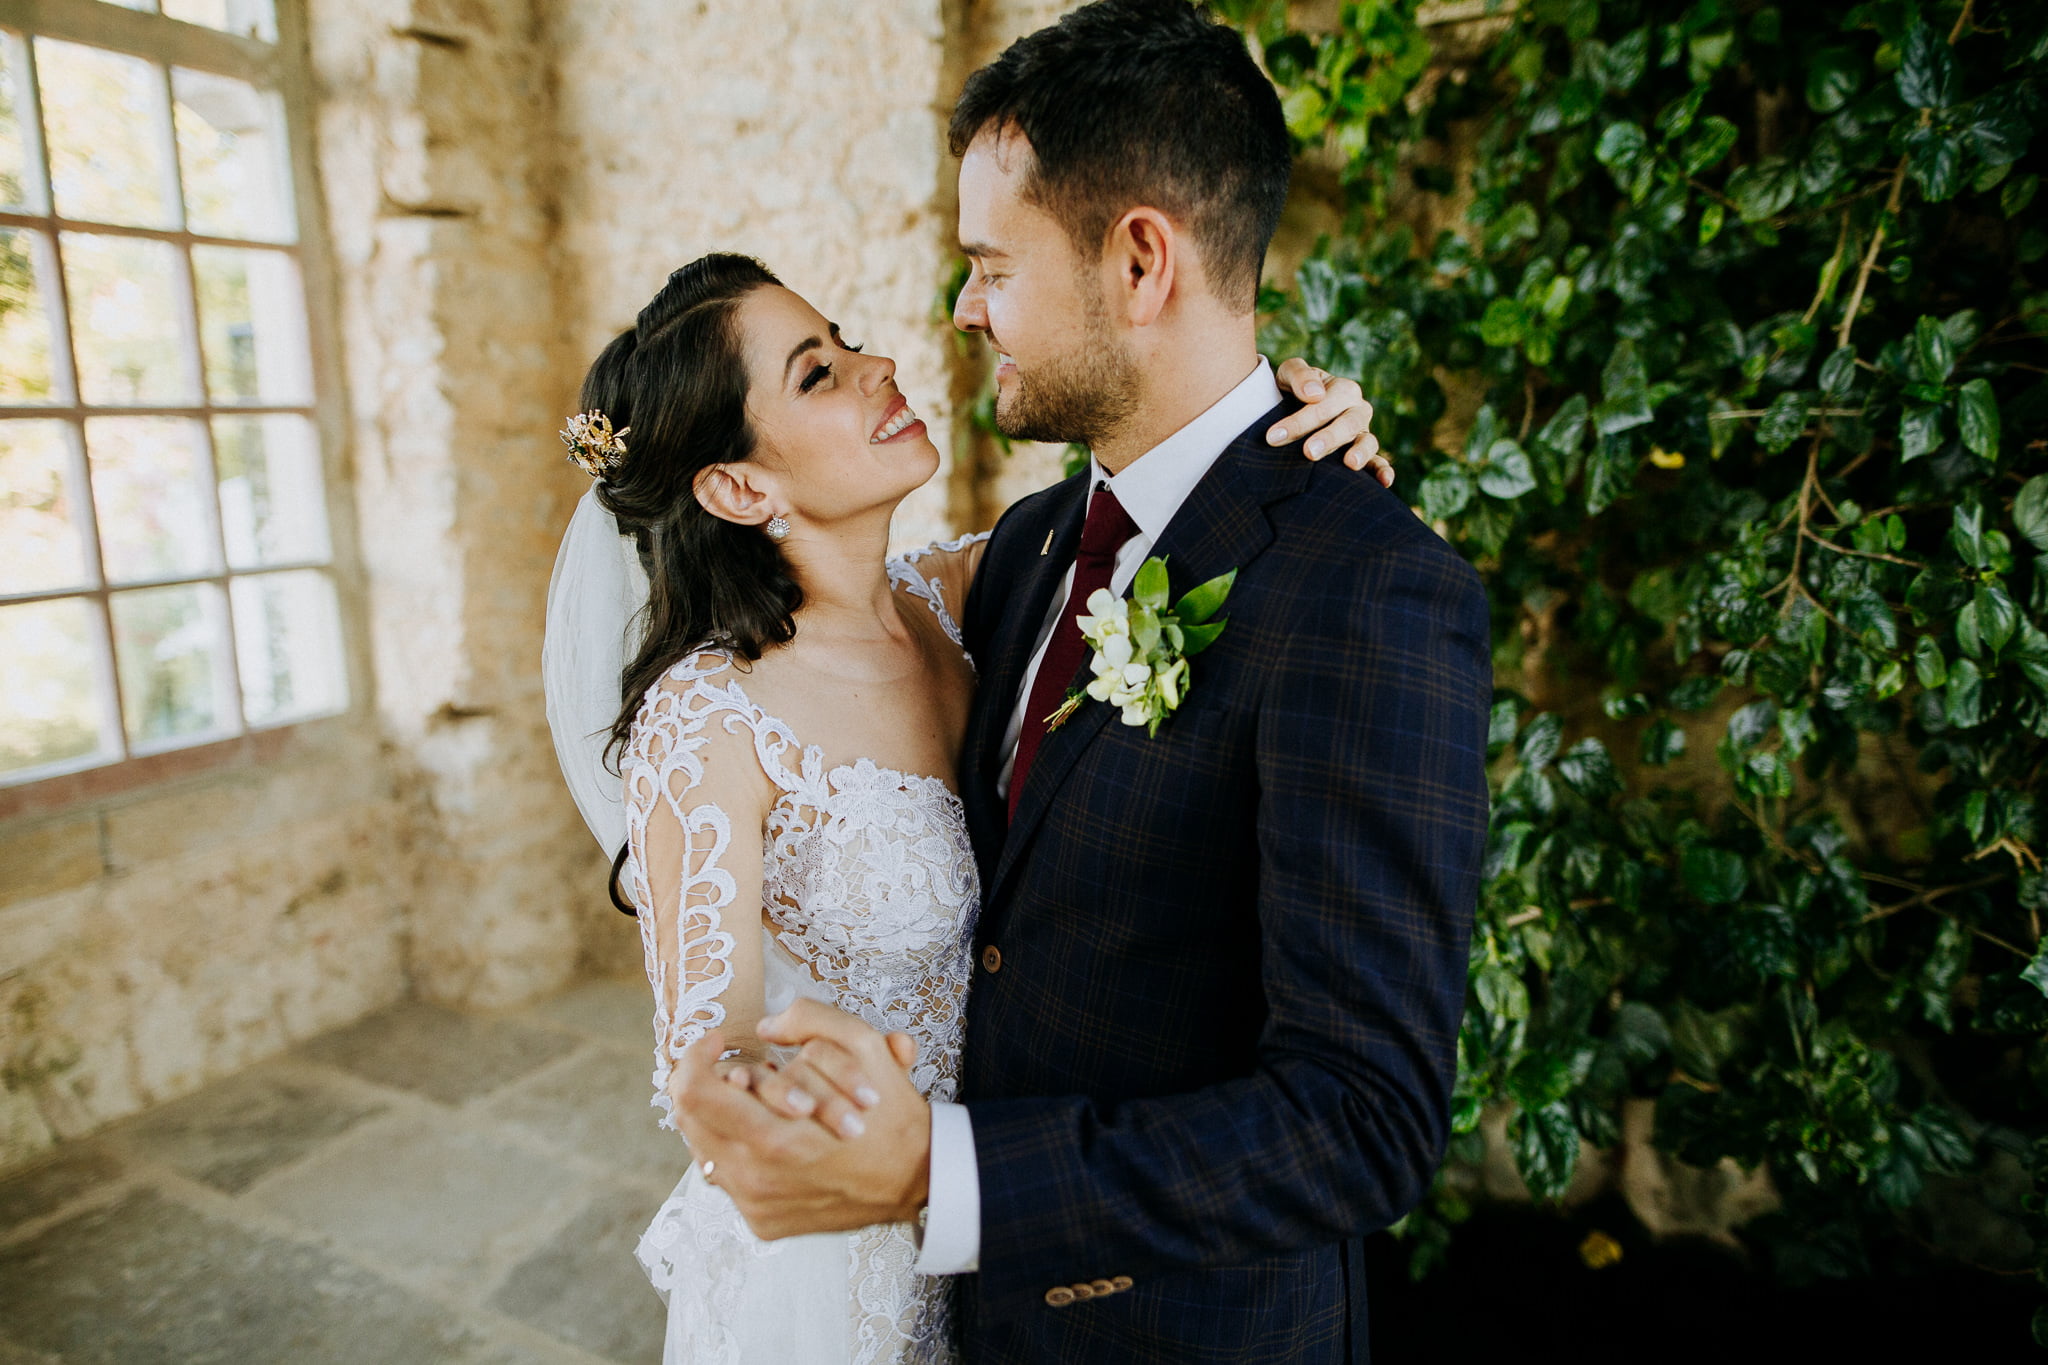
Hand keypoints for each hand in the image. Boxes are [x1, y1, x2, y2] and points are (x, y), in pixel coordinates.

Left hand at [669, 1000, 929, 1239]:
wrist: (919, 1179)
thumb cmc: (890, 1116)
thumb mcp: (865, 1046)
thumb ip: (810, 1019)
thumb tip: (765, 1026)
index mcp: (771, 1138)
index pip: (691, 1093)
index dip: (695, 1056)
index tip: (718, 1042)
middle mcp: (753, 1180)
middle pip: (689, 1120)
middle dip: (707, 1084)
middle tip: (739, 1070)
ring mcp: (755, 1206)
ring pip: (704, 1149)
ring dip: (723, 1118)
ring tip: (762, 1104)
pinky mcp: (762, 1222)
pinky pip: (729, 1179)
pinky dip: (741, 1151)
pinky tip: (773, 1137)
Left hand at [1271, 357, 1390, 485]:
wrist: (1293, 408)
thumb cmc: (1292, 391)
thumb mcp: (1289, 375)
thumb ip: (1299, 376)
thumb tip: (1315, 394)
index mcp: (1342, 390)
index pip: (1324, 404)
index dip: (1300, 421)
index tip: (1274, 437)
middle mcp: (1357, 411)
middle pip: (1348, 424)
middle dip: (1328, 438)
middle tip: (1308, 452)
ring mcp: (1363, 434)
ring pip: (1367, 442)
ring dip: (1360, 453)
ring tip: (1350, 464)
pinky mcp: (1366, 455)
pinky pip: (1379, 463)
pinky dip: (1384, 471)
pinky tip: (1385, 481)